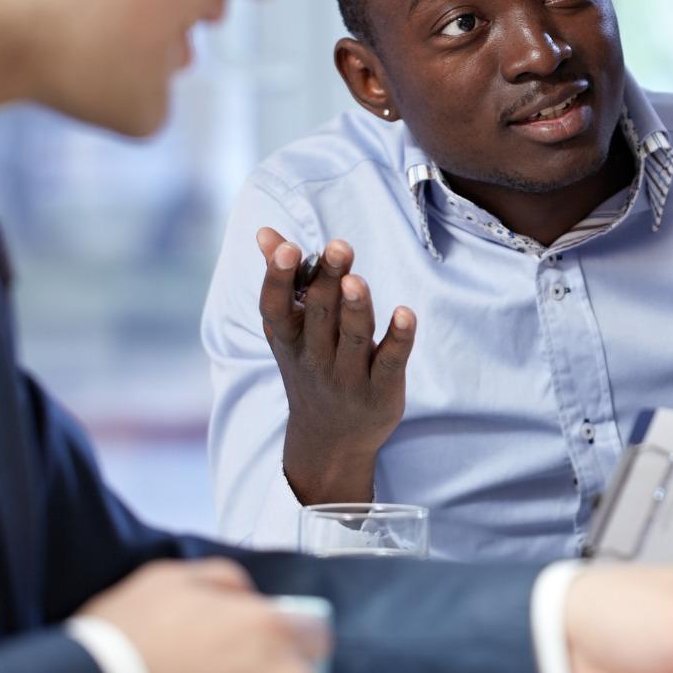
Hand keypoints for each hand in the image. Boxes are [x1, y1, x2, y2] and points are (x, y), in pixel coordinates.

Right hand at [256, 227, 416, 504]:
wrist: (330, 440)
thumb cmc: (311, 367)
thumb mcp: (289, 331)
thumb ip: (284, 279)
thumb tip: (266, 232)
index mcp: (289, 339)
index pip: (276, 308)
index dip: (280, 279)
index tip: (289, 248)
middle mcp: (315, 358)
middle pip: (320, 315)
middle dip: (328, 280)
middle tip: (339, 247)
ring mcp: (348, 377)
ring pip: (354, 338)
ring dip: (357, 308)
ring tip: (356, 280)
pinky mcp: (382, 390)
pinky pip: (391, 362)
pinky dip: (399, 338)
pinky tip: (406, 313)